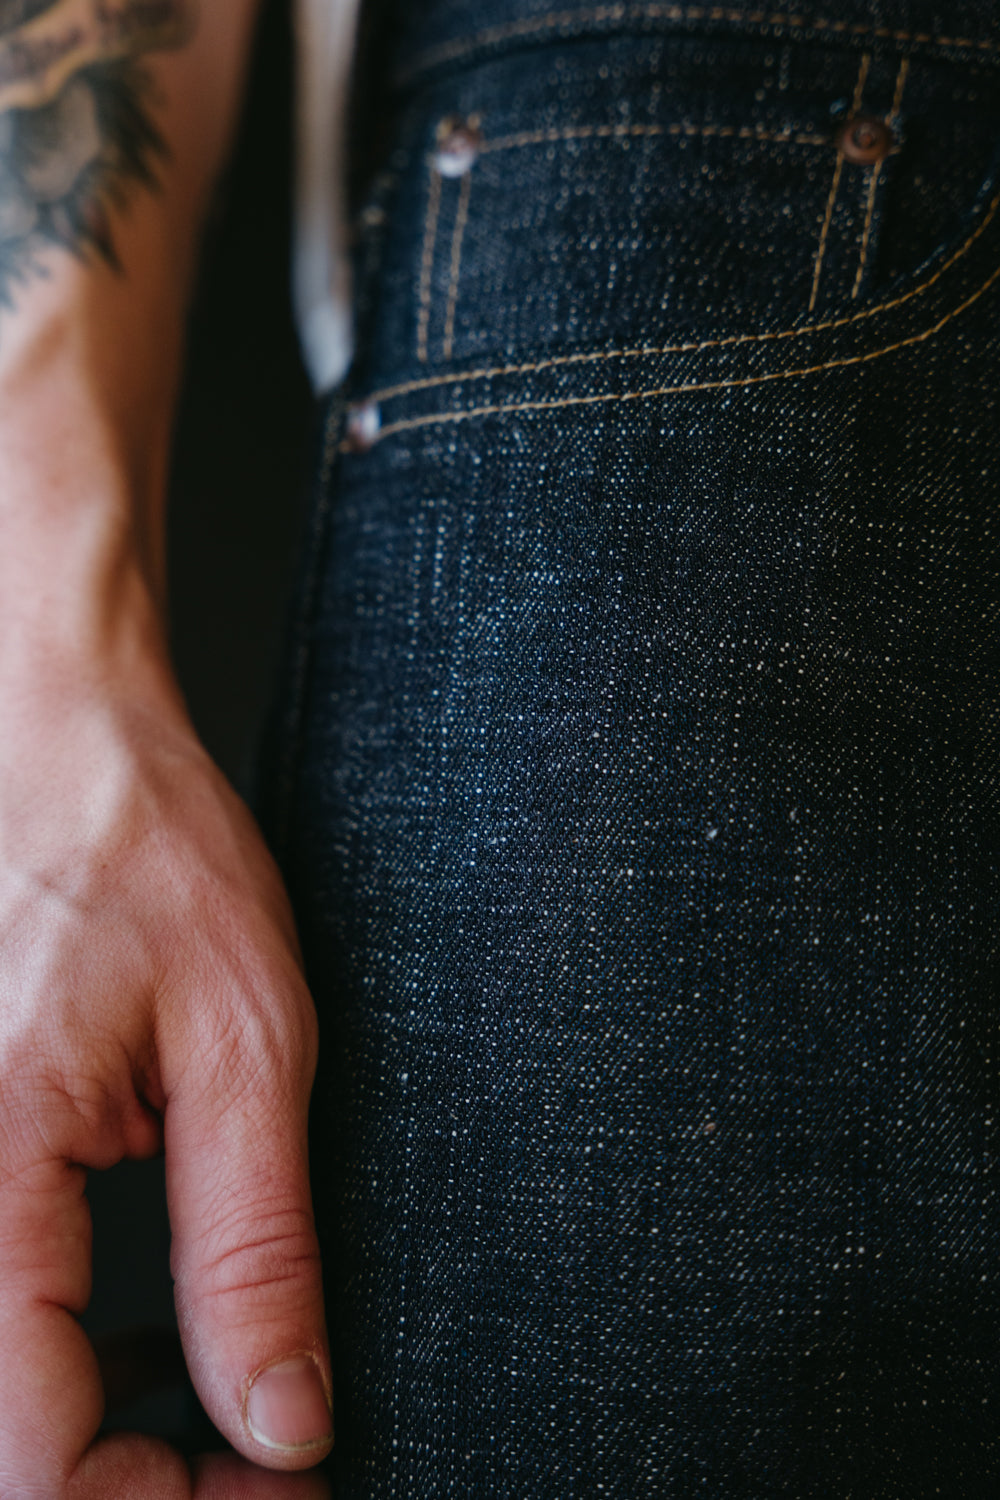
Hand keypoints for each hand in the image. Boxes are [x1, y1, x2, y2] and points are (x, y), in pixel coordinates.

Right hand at [0, 658, 331, 1497]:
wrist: (55, 737)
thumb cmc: (145, 849)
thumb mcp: (244, 1042)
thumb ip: (253, 1245)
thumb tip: (280, 1417)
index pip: (34, 1451)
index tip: (276, 1488)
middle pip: (6, 1437)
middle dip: (134, 1480)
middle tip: (259, 1457)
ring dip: (94, 1426)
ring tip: (211, 1408)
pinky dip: (61, 1348)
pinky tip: (138, 1333)